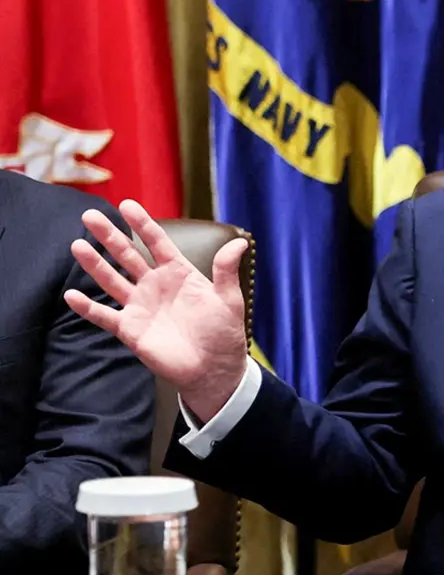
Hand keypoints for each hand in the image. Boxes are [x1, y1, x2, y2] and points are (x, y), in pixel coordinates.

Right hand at [63, 200, 249, 421]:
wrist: (214, 369)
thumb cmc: (223, 333)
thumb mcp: (228, 299)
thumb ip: (226, 271)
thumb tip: (240, 243)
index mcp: (178, 273)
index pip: (157, 242)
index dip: (142, 224)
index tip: (126, 205)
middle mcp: (155, 285)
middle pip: (128, 255)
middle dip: (110, 236)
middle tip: (90, 216)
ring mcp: (140, 306)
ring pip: (112, 280)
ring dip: (94, 264)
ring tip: (77, 245)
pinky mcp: (130, 329)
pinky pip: (104, 316)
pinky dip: (88, 307)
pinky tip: (71, 295)